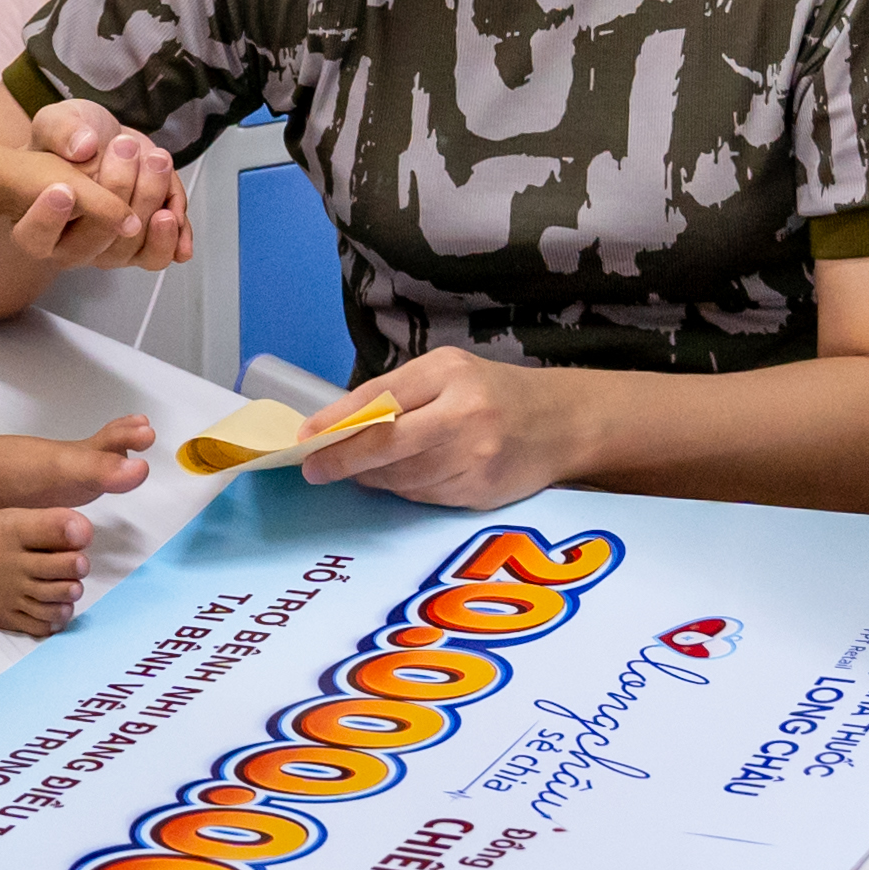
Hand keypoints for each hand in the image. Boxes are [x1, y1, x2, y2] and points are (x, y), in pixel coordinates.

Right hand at [6, 100, 190, 272]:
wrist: (104, 144)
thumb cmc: (71, 141)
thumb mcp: (56, 122)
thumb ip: (61, 131)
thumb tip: (83, 146)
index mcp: (35, 222)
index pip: (35, 236)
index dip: (48, 218)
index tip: (64, 188)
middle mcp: (70, 246)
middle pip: (93, 238)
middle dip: (116, 188)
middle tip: (123, 146)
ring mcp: (106, 251)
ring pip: (130, 244)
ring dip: (148, 199)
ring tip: (155, 160)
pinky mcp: (138, 247)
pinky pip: (155, 255)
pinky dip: (171, 235)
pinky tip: (172, 211)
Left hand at [299, 345, 584, 511]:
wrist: (563, 422)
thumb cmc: (493, 392)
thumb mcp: (448, 373)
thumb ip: (398, 395)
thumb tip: (339, 426)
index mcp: (449, 374)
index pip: (380, 400)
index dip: (338, 421)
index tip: (305, 436)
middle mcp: (463, 415)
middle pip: (387, 445)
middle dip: (343, 459)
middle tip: (314, 469)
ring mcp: (474, 458)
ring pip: (402, 477)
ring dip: (371, 477)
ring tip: (354, 471)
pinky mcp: (481, 492)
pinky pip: (425, 496)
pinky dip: (403, 489)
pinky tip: (396, 480)